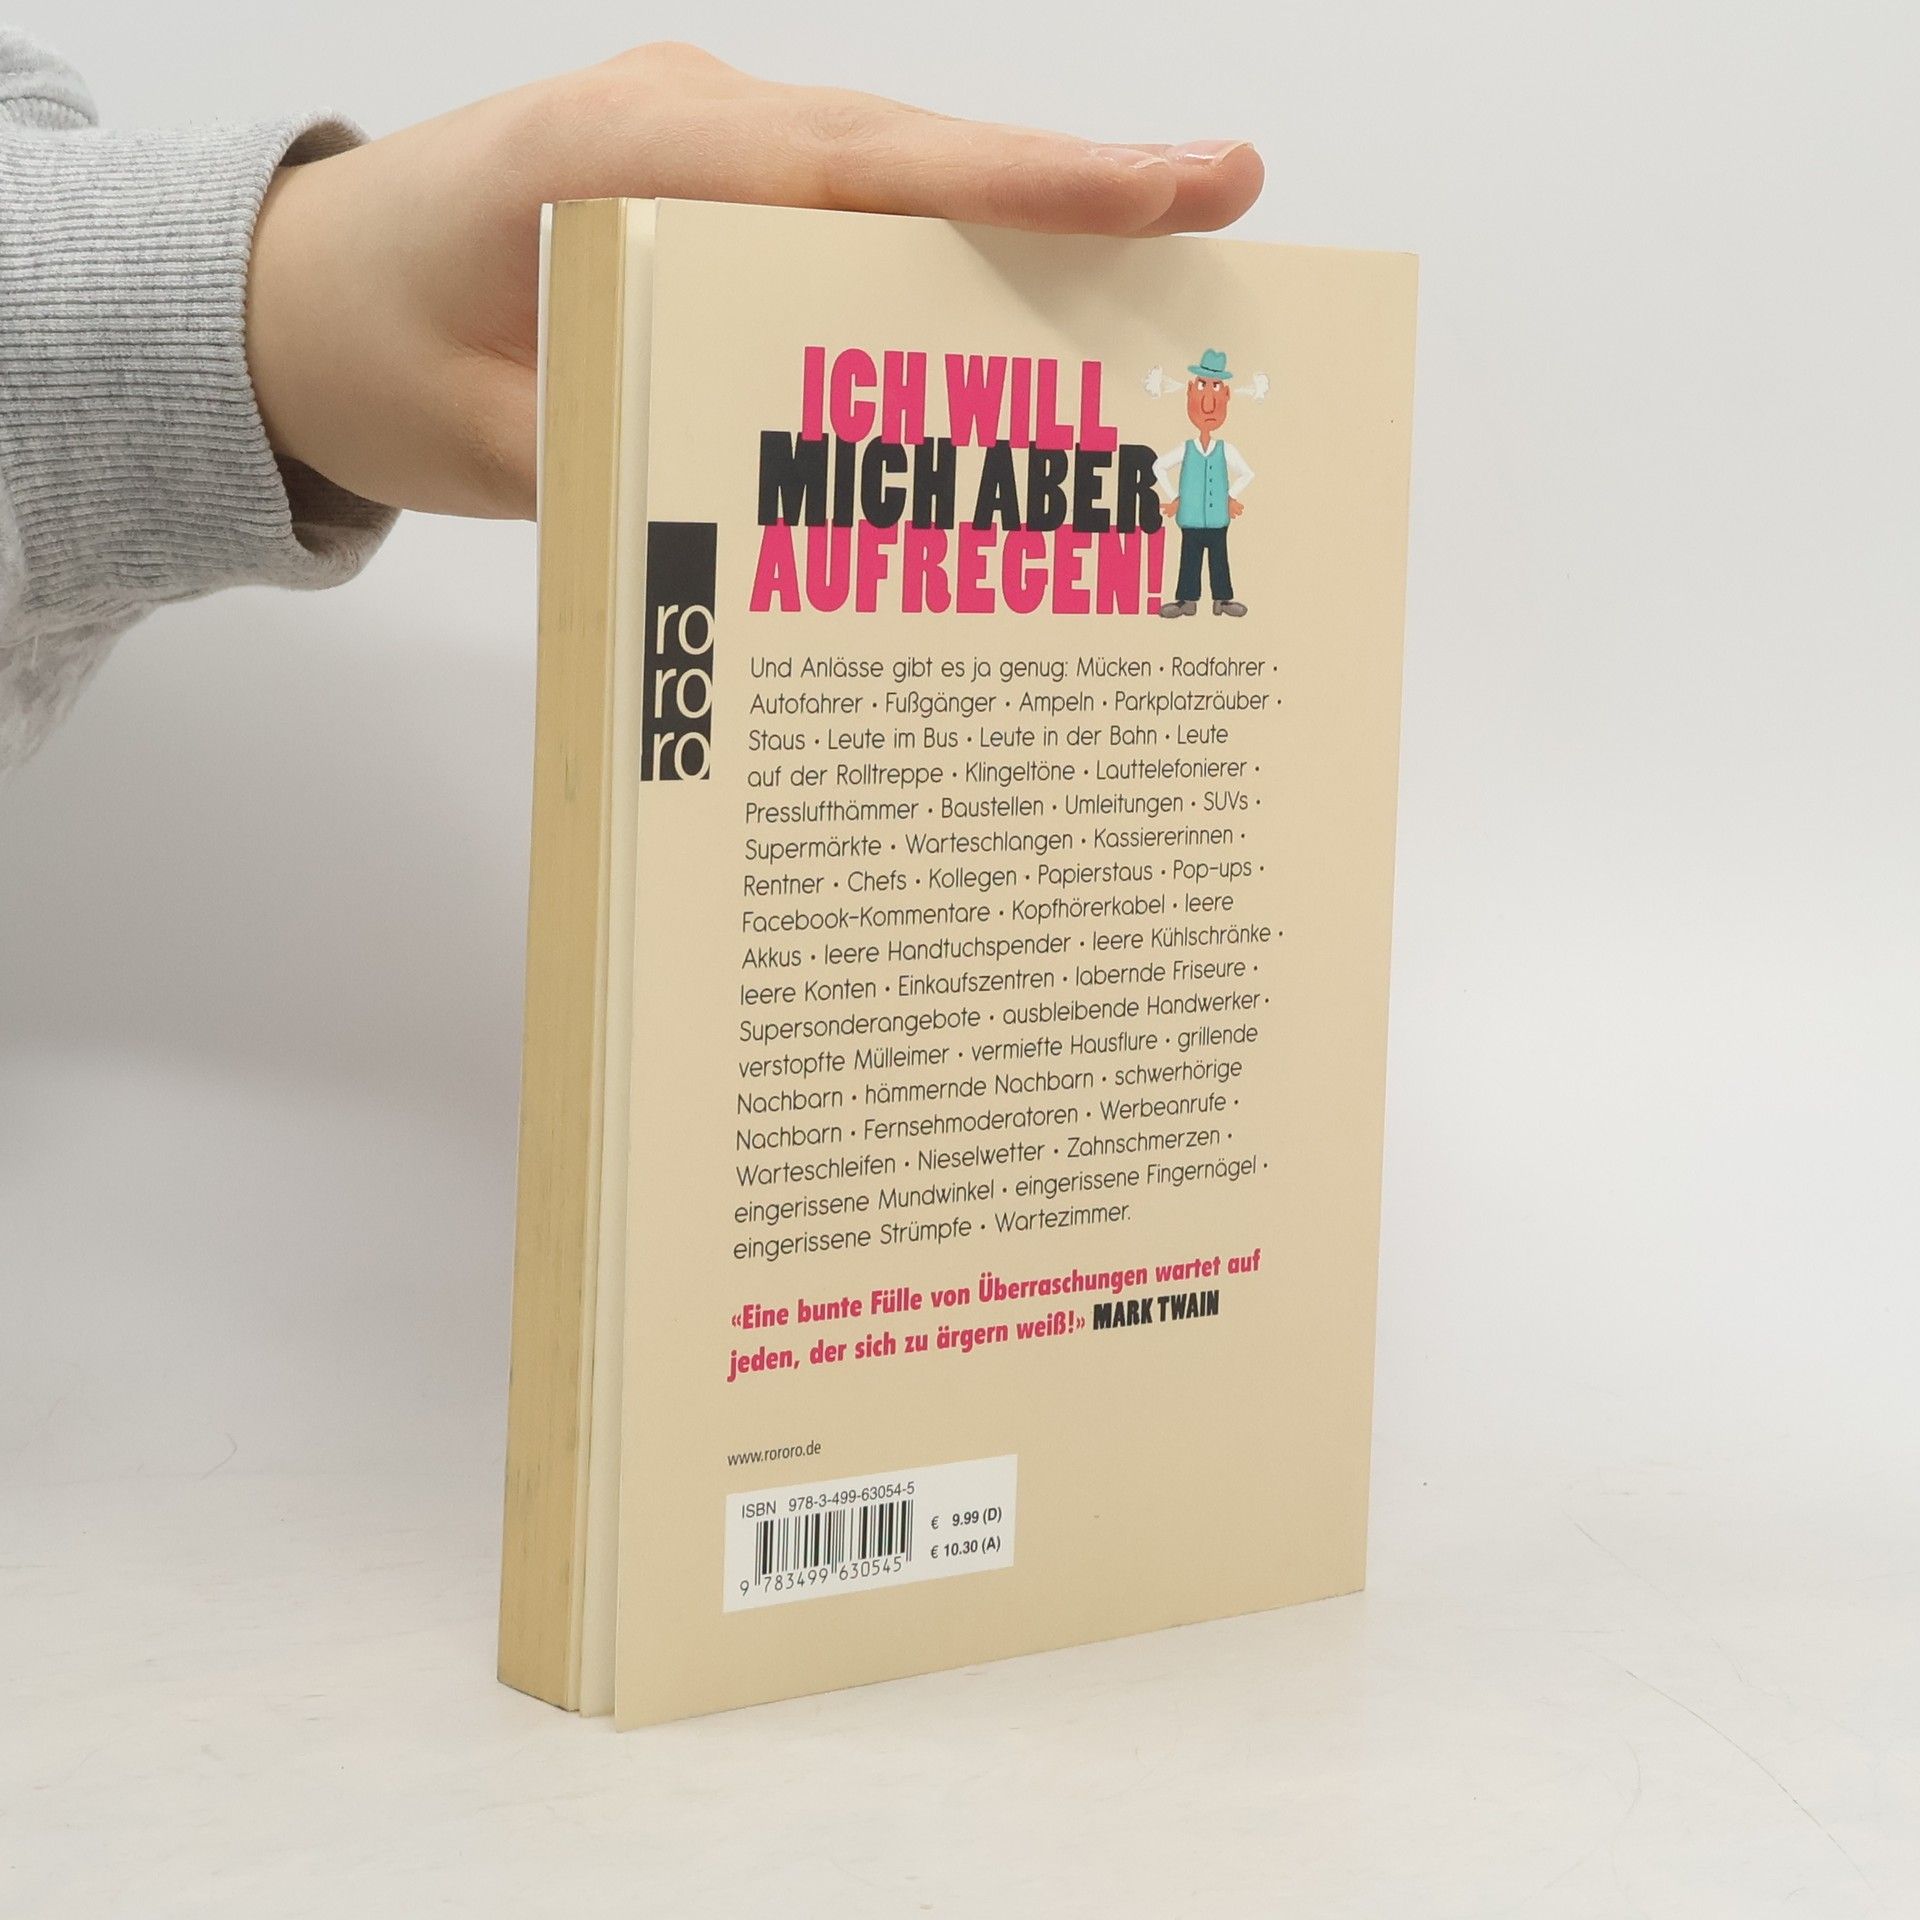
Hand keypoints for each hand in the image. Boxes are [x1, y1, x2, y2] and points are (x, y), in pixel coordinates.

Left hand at [244, 43, 1263, 518]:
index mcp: (622, 156)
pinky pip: (845, 216)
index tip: (1156, 187)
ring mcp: (699, 150)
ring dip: (1020, 220)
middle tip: (1223, 197)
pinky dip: (939, 256)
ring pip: (891, 179)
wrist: (297, 299)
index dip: (1010, 185)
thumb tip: (785, 529)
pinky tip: (1023, 307)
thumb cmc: (374, 354)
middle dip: (1068, 184)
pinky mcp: (709, 195)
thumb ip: (628, 467)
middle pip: (908, 154)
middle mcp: (681, 127)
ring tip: (1166, 255)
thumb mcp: (488, 441)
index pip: (851, 166)